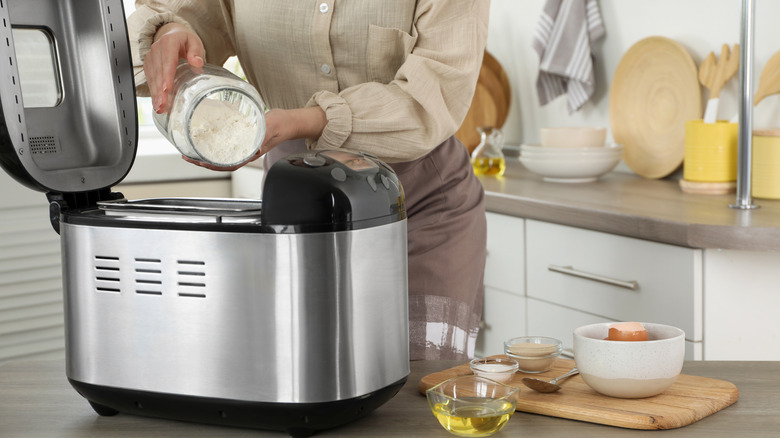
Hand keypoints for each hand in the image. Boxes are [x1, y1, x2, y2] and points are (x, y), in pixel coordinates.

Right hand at [144, 22, 204, 113]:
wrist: (172, 34)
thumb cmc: (185, 41)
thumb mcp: (194, 42)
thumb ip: (196, 52)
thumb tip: (197, 62)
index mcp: (169, 42)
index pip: (168, 60)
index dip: (167, 75)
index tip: (167, 88)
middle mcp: (156, 49)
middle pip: (158, 72)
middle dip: (160, 90)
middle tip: (163, 104)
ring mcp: (151, 57)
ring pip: (152, 78)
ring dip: (155, 94)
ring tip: (160, 108)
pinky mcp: (148, 65)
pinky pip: (149, 80)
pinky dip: (153, 92)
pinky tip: (157, 103)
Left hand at [180, 107, 327, 170]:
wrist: (289, 121)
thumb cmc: (282, 125)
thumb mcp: (271, 128)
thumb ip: (262, 135)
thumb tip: (252, 142)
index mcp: (251, 153)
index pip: (228, 164)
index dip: (211, 165)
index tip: (198, 161)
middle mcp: (245, 151)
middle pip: (220, 162)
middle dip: (201, 160)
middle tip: (186, 154)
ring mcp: (243, 145)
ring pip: (220, 154)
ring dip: (205, 153)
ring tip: (191, 148)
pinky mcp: (242, 137)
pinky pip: (225, 144)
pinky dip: (213, 144)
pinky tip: (205, 139)